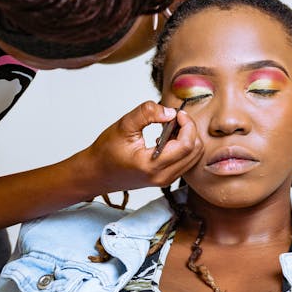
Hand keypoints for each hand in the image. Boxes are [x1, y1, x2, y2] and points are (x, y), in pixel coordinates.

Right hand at [81, 101, 202, 193]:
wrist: (95, 173)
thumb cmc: (106, 152)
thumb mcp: (124, 125)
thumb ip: (147, 114)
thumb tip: (170, 112)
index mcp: (152, 165)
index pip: (187, 145)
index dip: (188, 125)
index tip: (178, 113)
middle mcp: (163, 177)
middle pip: (195, 151)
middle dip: (190, 130)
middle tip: (175, 118)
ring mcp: (166, 180)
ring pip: (194, 157)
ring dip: (188, 138)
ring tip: (170, 127)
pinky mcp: (166, 178)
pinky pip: (186, 161)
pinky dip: (183, 146)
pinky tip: (167, 137)